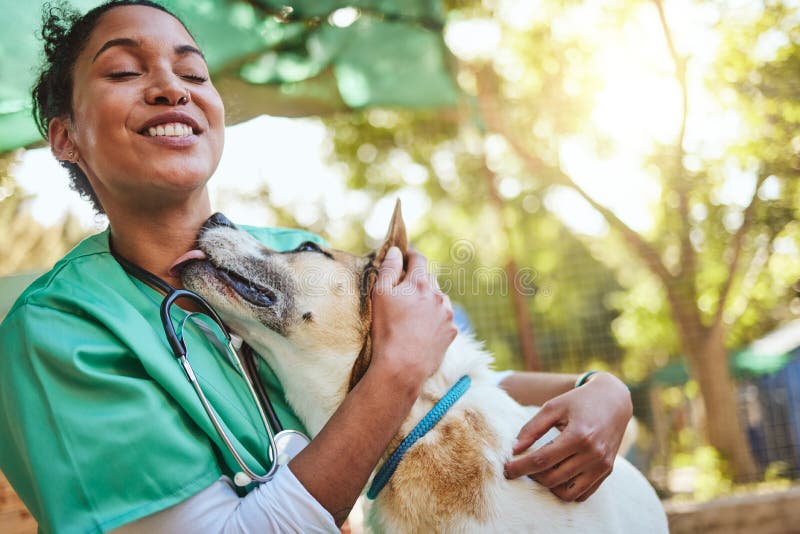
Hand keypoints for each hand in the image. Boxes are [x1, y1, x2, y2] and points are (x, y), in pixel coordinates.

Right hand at [369, 246, 456, 390]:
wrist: (403, 366)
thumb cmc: (387, 330)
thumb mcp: (380, 295)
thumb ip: (388, 269)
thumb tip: (395, 251)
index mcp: (420, 283)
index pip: (418, 259)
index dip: (411, 255)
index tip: (405, 256)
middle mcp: (438, 295)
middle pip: (428, 279)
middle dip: (417, 281)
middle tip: (403, 291)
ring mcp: (447, 314)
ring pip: (438, 298)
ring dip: (428, 300)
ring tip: (413, 314)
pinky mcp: (452, 331)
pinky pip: (444, 317)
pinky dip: (435, 318)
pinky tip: (422, 328)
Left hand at [503, 372, 631, 501]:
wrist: (613, 400)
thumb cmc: (578, 401)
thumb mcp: (552, 407)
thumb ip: (532, 428)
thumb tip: (513, 450)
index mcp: (578, 436)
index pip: (541, 460)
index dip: (520, 467)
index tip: (505, 470)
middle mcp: (593, 454)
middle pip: (552, 478)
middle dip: (531, 476)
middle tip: (520, 467)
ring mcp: (602, 466)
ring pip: (567, 492)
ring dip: (548, 486)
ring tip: (539, 471)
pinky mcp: (607, 472)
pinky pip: (582, 494)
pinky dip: (566, 490)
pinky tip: (556, 476)